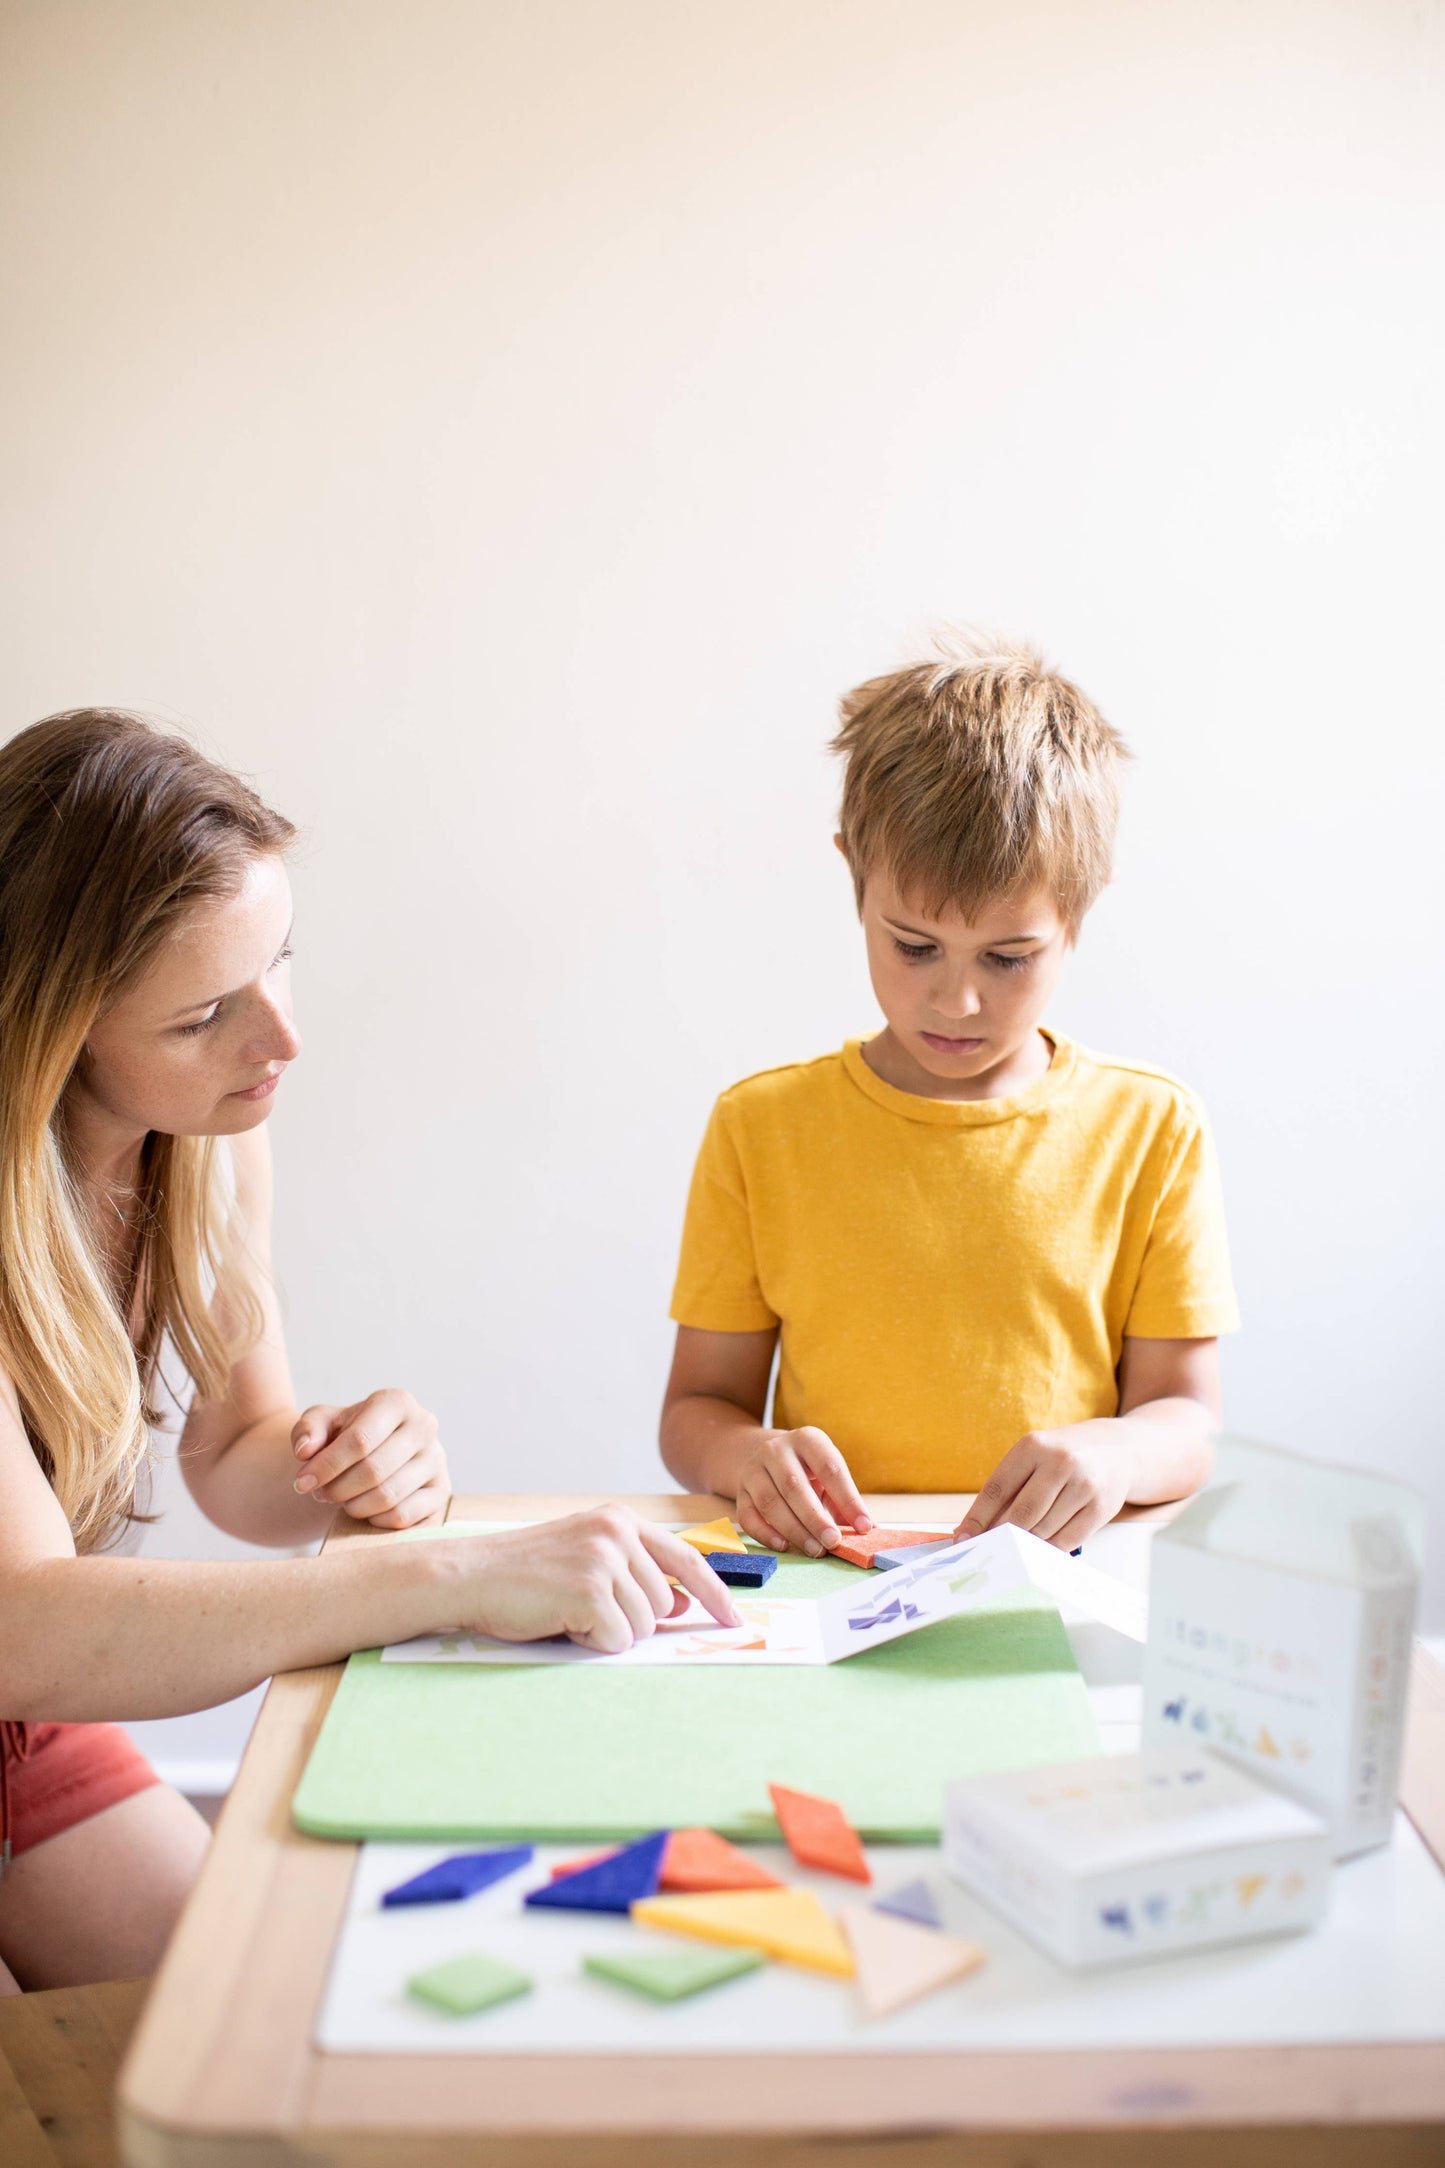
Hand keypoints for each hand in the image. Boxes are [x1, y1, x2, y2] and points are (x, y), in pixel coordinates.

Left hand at [292, 1388, 449, 1530]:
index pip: (360, 1440)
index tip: (302, 1482)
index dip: (326, 1466)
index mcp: (397, 1402)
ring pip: (388, 1495)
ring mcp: (437, 1459)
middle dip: (337, 1488)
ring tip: (340, 1499)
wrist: (372, 1451)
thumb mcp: (322, 1423)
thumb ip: (307, 1429)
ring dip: (353, 1505)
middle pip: (373, 1470)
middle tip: (320, 1493)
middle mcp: (424, 1426)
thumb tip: (305, 1450)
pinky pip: (404, 1515)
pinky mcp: (441, 1490)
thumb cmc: (345, 1435)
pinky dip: (376, 1518)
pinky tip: (364, 1509)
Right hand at [453, 1505, 742, 1652]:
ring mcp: (604, 1560)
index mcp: (619, 1520)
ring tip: (565, 1611)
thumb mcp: (586, 1560)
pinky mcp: (589, 1591)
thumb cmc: (524, 1574)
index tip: (734, 1618)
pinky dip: (590, 1643)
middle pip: (663, 1603)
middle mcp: (616, 1533)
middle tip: (581, 1609)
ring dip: (607, 1632)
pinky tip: (559, 1622)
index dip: (715, 1592)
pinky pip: (616, 1640)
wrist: (469, 1575)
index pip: (686, 1558)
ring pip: (642, 1625)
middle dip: (630, 1620)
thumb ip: (634, 1574)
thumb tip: (681, 1604)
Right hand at [734, 1426, 869, 1555]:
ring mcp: (754, 1469)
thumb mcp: (828, 1474)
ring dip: (794, 1530)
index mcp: (808, 1439)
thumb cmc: (808, 1470)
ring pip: (770, 1502)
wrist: (768, 1457)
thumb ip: (845, 1501)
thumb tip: (869, 1533)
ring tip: (816, 1550)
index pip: (830, 1468)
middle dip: (816, 1518)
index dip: (848, 1499)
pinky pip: (748, 1516)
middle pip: (794, 1485)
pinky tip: (785, 1546)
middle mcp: (776, 1449)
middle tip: (833, 1542)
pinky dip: (766, 1534)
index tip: (863, 1527)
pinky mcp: (739, 1491)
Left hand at [955, 1421, 1132, 1549]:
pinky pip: (1068, 1540)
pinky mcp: (1101, 1506)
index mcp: (1033, 1446)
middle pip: (1022, 1513)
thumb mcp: (1033, 1458)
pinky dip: (1050, 1549)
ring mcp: (1083, 1484)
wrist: (1117, 1450)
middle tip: (988, 1552)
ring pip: (1044, 1529)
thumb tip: (973, 1529)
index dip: (977, 1517)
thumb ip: (1007, 1489)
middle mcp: (1059, 1462)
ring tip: (1015, 1550)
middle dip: (1001, 1536)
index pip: (997, 1488)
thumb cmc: (1062, 1458)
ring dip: (1026, 1544)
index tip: (962, 1538)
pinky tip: (1040, 1550)